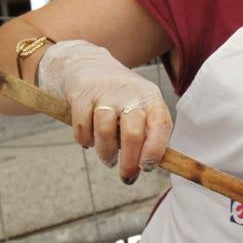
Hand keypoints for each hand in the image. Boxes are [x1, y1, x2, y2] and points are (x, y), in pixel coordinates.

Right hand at [38, 40, 171, 181]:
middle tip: (127, 176)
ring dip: (106, 153)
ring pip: (105, 131)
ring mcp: (105, 94)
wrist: (90, 67)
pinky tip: (88, 141)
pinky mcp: (82, 95)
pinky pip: (82, 126)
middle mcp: (131, 94)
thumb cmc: (122, 99)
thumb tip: (148, 167)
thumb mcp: (142, 107)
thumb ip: (147, 133)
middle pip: (133, 132)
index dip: (155, 149)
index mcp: (151, 98)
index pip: (160, 124)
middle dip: (129, 161)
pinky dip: (84, 140)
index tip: (146, 167)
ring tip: (108, 160)